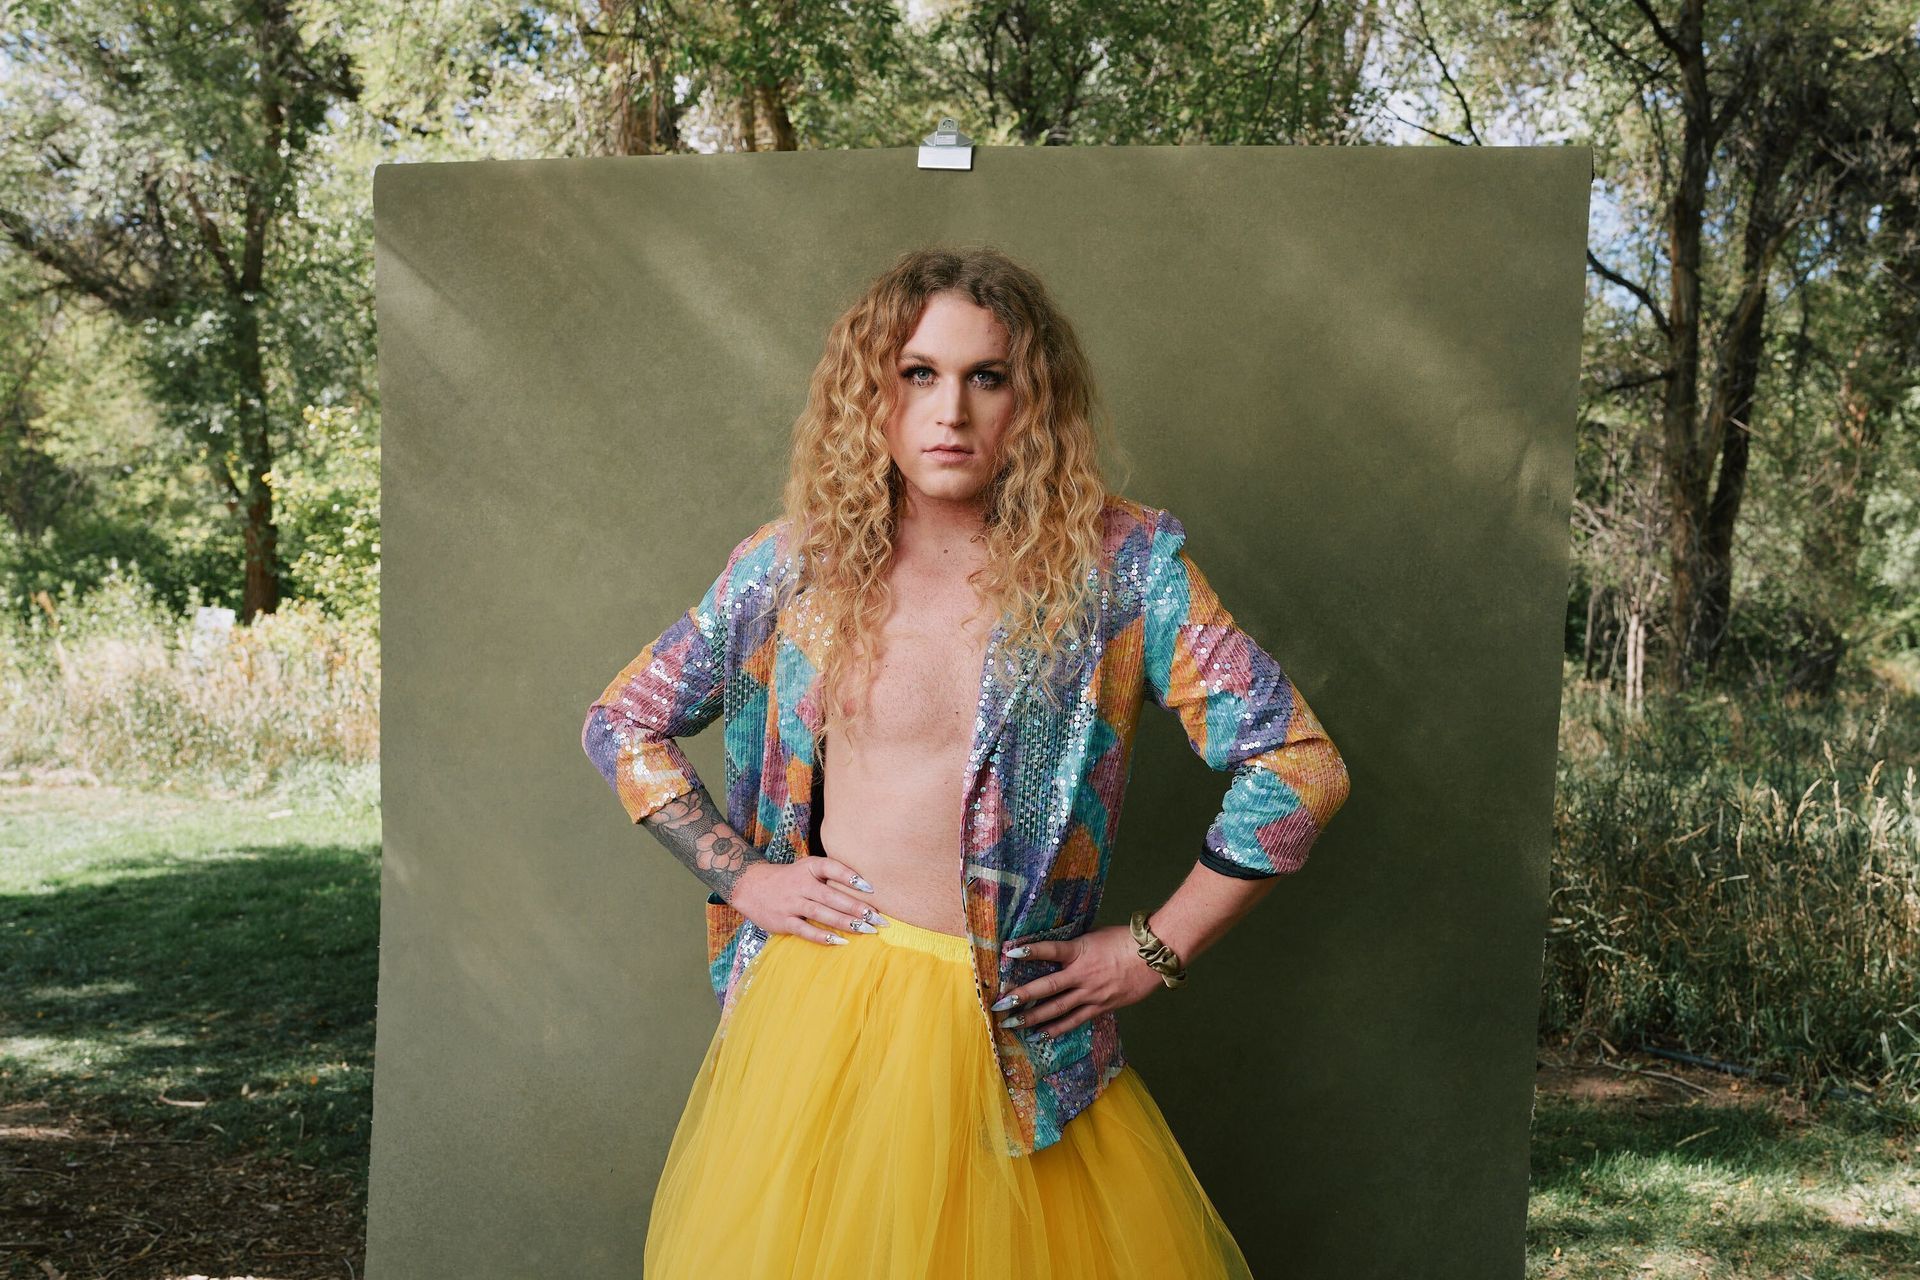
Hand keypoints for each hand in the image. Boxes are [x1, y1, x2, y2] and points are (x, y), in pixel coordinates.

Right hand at [729, 857, 885, 945]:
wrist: (750, 886)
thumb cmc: (789, 878)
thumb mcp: (807, 867)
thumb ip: (831, 873)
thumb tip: (864, 887)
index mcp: (809, 867)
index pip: (832, 868)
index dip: (851, 877)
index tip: (871, 889)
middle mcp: (801, 884)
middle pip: (832, 896)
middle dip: (857, 908)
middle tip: (878, 918)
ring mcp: (791, 903)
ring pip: (822, 913)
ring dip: (846, 923)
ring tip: (866, 930)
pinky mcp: (784, 921)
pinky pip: (805, 930)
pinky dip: (822, 936)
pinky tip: (840, 941)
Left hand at [993, 924, 1163, 1036]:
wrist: (1153, 956)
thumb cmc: (1124, 941)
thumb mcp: (1094, 937)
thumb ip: (1074, 947)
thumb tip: (1054, 952)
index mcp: (1079, 950)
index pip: (1050, 949)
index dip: (1030, 950)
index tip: (1009, 952)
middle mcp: (1082, 974)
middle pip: (1046, 987)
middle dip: (1021, 997)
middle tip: (1000, 1006)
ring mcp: (1091, 993)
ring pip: (1057, 1008)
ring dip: (1033, 1018)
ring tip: (1013, 1025)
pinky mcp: (1101, 1006)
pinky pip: (1075, 1019)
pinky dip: (1058, 1027)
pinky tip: (1042, 1034)